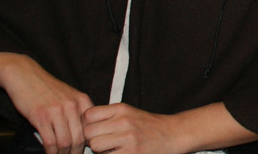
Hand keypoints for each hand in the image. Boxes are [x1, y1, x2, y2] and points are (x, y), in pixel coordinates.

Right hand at [0, 53, 92, 153]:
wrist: (25, 76)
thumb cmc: (46, 88)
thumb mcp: (69, 95)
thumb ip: (77, 111)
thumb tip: (83, 132)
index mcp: (82, 100)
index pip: (91, 127)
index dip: (88, 143)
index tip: (83, 150)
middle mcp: (72, 105)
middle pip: (79, 138)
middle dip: (76, 152)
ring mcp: (57, 111)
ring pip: (65, 142)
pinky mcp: (41, 116)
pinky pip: (50, 141)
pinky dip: (51, 152)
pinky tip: (50, 153)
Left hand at [82, 101, 257, 153]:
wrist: (173, 134)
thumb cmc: (149, 125)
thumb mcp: (129, 113)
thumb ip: (108, 116)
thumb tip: (84, 125)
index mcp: (121, 108)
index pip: (88, 115)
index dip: (87, 124)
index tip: (95, 129)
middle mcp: (123, 121)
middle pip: (89, 132)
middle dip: (92, 139)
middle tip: (103, 141)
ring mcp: (127, 138)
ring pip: (95, 145)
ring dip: (100, 150)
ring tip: (111, 148)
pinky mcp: (130, 153)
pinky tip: (119, 153)